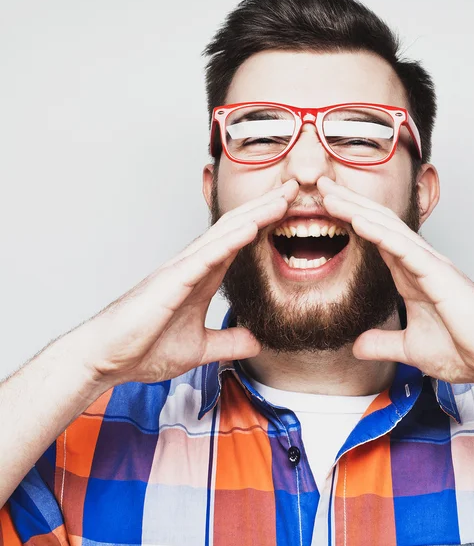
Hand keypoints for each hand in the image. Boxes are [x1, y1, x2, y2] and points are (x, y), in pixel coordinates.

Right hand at [72, 180, 298, 386]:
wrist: (107, 358)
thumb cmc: (143, 347)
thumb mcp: (200, 349)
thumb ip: (228, 342)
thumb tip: (256, 342)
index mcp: (203, 277)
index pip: (240, 242)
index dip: (265, 223)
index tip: (290, 210)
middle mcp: (194, 265)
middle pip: (237, 228)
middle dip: (267, 207)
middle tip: (294, 187)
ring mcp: (182, 270)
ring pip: (225, 234)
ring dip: (256, 215)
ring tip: (283, 198)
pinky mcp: (171, 282)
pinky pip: (205, 257)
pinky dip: (230, 241)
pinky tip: (251, 227)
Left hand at [318, 176, 473, 387]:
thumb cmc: (465, 350)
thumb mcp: (410, 349)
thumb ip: (382, 344)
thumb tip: (357, 346)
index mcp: (410, 274)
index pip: (375, 239)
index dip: (351, 220)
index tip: (325, 208)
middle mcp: (419, 262)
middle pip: (378, 224)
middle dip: (348, 204)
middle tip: (321, 186)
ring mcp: (430, 265)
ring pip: (388, 229)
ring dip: (357, 210)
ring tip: (330, 195)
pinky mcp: (440, 275)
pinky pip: (405, 249)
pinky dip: (380, 234)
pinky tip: (358, 220)